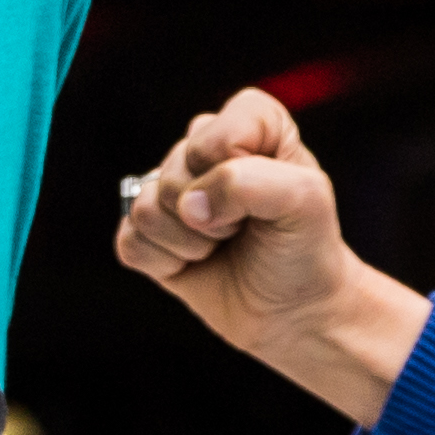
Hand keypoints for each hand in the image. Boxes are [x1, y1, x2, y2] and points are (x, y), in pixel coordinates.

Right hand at [111, 89, 429, 423]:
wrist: (294, 311)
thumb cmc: (304, 248)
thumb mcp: (305, 201)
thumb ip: (248, 183)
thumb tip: (187, 205)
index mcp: (251, 122)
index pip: (215, 133)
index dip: (234, 171)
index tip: (266, 199)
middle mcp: (205, 147)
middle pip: (174, 171)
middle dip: (212, 215)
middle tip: (242, 230)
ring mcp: (171, 189)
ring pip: (144, 207)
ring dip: (188, 242)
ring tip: (220, 246)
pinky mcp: (148, 232)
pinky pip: (129, 241)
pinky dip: (164, 263)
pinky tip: (194, 262)